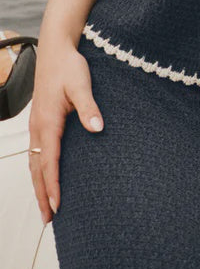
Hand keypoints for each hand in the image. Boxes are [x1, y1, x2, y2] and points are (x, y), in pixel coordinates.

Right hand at [28, 40, 104, 222]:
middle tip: (48, 219)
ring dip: (39, 186)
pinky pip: (35, 153)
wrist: (55, 49)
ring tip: (45, 207)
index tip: (57, 205)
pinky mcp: (40, 122)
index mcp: (48, 122)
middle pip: (37, 168)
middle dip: (42, 194)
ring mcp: (36, 125)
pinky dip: (38, 171)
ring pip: (34, 162)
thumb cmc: (69, 66)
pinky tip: (44, 178)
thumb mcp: (82, 84)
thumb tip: (97, 128)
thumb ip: (89, 107)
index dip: (53, 185)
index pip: (50, 161)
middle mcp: (38, 127)